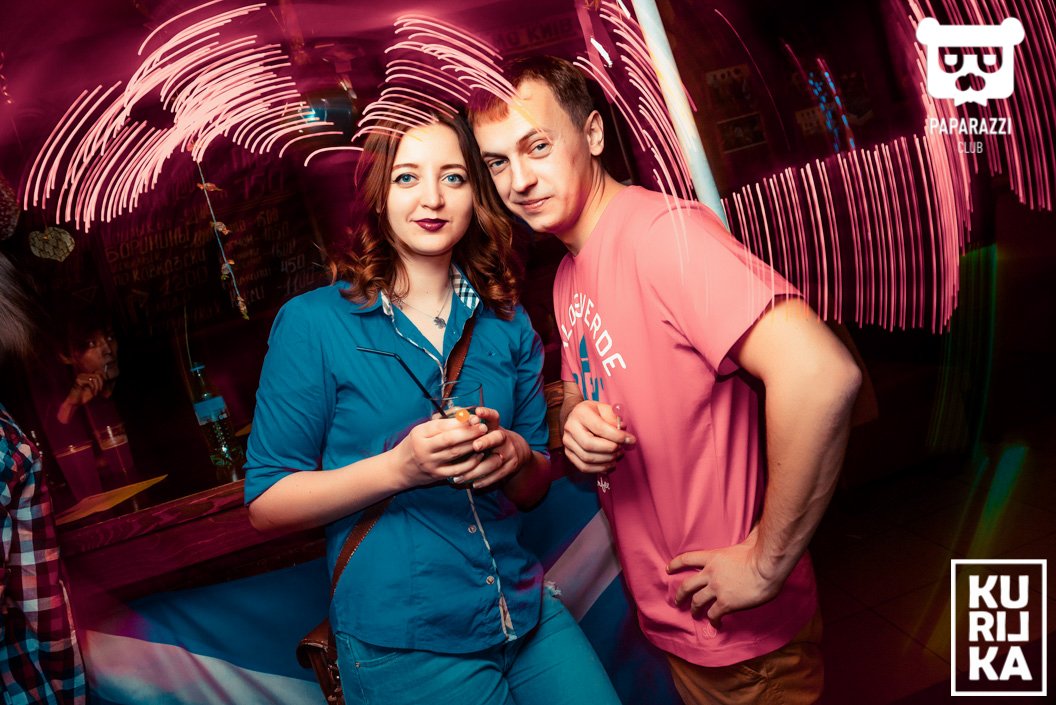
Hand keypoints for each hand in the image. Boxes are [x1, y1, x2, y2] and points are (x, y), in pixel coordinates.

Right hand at [67, 372, 105, 406]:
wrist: (74, 403)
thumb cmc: (84, 397)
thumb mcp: (94, 389)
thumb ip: (99, 383)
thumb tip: (106, 378)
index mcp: (86, 376)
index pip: (98, 372)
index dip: (103, 379)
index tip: (103, 387)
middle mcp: (83, 374)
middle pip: (97, 374)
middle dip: (101, 383)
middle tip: (99, 391)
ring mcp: (80, 377)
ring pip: (95, 378)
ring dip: (97, 387)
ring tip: (95, 393)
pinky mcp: (78, 380)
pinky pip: (90, 382)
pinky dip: (94, 388)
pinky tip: (93, 394)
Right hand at [396, 414, 488, 486]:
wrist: (400, 468)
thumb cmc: (415, 444)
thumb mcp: (422, 430)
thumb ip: (440, 422)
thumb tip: (464, 413)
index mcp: (419, 433)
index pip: (442, 425)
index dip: (460, 421)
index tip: (474, 418)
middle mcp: (423, 448)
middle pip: (450, 439)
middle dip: (469, 432)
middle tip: (483, 427)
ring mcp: (430, 463)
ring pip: (455, 453)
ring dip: (472, 445)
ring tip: (484, 438)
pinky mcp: (437, 475)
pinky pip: (457, 470)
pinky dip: (470, 463)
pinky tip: (479, 456)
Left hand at [451, 407, 530, 488]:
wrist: (517, 451)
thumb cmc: (492, 439)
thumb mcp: (486, 429)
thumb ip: (470, 423)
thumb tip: (450, 414)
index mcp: (495, 427)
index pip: (494, 417)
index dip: (487, 413)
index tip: (478, 411)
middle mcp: (504, 438)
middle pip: (497, 437)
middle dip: (486, 441)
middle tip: (475, 445)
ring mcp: (509, 453)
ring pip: (494, 462)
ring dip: (476, 470)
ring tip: (460, 477)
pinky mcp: (511, 467)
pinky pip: (498, 475)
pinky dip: (485, 481)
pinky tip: (473, 485)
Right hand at [562, 401, 635, 473]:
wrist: (577, 417)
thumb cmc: (594, 413)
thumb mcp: (605, 409)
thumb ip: (614, 418)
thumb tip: (623, 430)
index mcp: (580, 413)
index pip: (599, 428)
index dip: (617, 436)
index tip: (630, 440)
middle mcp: (570, 428)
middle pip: (590, 445)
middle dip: (610, 450)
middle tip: (622, 449)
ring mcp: (568, 442)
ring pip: (587, 458)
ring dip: (607, 460)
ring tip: (618, 455)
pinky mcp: (569, 453)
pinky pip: (583, 467)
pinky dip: (599, 469)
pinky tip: (610, 465)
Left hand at [667, 528, 781, 624]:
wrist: (767, 568)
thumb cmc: (760, 552)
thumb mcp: (747, 540)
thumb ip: (746, 535)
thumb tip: (756, 523)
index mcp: (712, 557)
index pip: (686, 559)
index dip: (675, 565)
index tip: (668, 569)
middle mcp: (710, 574)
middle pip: (687, 586)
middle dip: (680, 595)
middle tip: (677, 601)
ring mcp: (717, 589)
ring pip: (698, 602)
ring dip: (695, 610)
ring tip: (695, 614)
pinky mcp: (726, 604)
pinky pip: (714, 614)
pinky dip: (713, 620)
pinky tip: (716, 624)